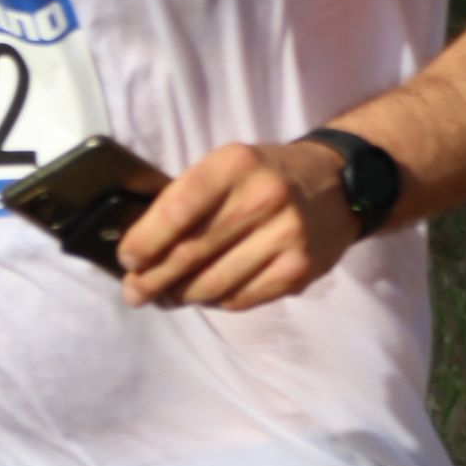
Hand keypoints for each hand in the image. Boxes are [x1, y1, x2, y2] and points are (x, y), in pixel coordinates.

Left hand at [117, 138, 358, 310]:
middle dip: (153, 279)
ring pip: (213, 283)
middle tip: (133, 293)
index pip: (177, 208)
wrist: (338, 185)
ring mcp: (285, 237)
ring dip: (181, 296)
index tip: (127, 260)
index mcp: (236, 164)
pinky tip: (204, 296)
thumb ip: (189, 198)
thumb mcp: (229, 166)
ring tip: (165, 297)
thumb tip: (141, 248)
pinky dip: (215, 301)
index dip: (145, 241)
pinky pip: (241, 298)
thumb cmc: (266, 176)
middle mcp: (263, 198)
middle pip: (191, 252)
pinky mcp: (299, 270)